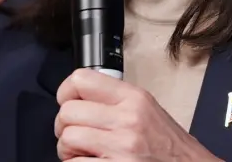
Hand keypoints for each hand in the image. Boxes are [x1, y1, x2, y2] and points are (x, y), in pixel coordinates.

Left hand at [54, 68, 221, 161]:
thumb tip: (78, 98)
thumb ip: (115, 100)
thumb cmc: (167, 146)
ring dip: (68, 149)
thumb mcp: (147, 109)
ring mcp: (122, 146)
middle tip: (74, 134)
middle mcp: (128, 119)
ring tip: (82, 152)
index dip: (65, 92)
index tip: (67, 102)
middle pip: (68, 112)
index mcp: (134, 98)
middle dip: (64, 126)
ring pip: (68, 139)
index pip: (81, 79)